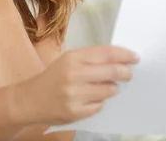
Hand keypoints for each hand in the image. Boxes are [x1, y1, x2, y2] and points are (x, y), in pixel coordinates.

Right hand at [12, 46, 139, 124]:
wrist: (31, 99)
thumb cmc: (53, 78)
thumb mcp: (68, 60)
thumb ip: (91, 59)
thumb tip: (120, 60)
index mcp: (73, 57)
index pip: (107, 53)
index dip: (124, 55)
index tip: (135, 58)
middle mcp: (73, 74)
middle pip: (112, 71)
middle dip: (125, 73)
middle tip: (129, 74)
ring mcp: (74, 94)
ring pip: (109, 90)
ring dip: (112, 89)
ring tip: (105, 88)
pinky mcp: (75, 111)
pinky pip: (99, 106)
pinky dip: (99, 102)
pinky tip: (90, 99)